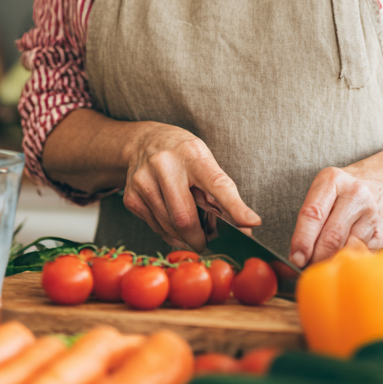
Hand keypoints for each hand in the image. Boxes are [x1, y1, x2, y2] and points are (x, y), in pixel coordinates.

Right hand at [122, 123, 259, 251]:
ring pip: (169, 227)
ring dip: (184, 236)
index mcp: (192, 155)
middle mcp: (164, 165)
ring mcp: (143, 181)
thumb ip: (221, 192)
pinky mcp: (131, 197)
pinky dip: (168, 232)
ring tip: (189, 225)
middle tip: (206, 242)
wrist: (143, 141)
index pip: (217, 184)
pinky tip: (170, 219)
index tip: (251, 222)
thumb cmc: (181, 154)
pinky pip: (155, 228)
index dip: (235, 207)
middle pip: (184, 218)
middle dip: (199, 238)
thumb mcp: (204, 161)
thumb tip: (245, 225)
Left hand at [289, 166, 382, 267]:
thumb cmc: (342, 191)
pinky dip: (348, 261)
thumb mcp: (322, 192)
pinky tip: (341, 259)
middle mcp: (356, 195)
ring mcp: (373, 214)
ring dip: (331, 262)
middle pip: (332, 236)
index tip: (296, 259)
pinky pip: (361, 255)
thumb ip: (310, 219)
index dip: (303, 240)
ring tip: (321, 264)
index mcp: (334, 181)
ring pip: (347, 249)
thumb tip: (298, 256)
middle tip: (306, 268)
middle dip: (316, 257)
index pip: (314, 214)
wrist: (380, 183)